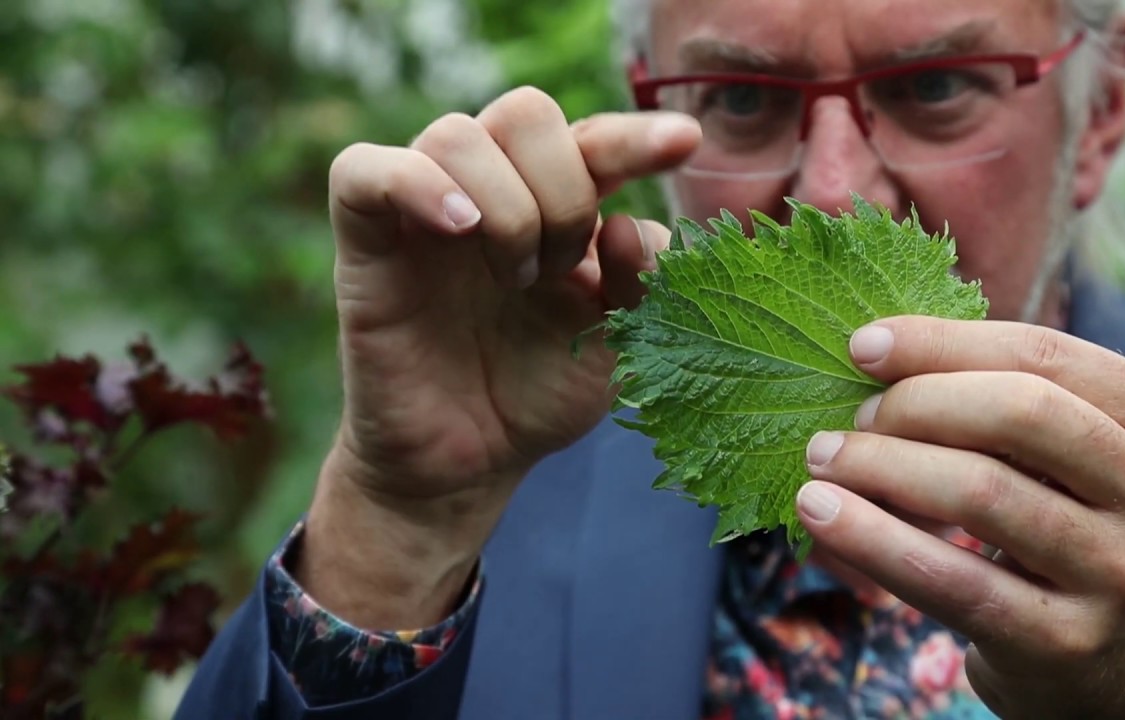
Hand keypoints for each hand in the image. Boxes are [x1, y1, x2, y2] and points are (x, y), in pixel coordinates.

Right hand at [299, 87, 697, 627]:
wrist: (468, 464)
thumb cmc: (540, 392)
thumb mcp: (617, 342)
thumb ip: (643, 284)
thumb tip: (629, 223)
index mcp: (554, 203)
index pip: (594, 139)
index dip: (638, 136)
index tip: (684, 144)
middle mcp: (490, 190)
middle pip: (524, 114)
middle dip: (564, 188)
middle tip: (565, 268)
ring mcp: (424, 210)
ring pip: (456, 135)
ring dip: (506, 206)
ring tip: (518, 279)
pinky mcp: (366, 243)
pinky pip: (363, 170)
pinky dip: (415, 182)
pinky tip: (461, 228)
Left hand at [796, 316, 1124, 718]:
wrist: (1121, 662)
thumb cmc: (1071, 525)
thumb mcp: (1070, 454)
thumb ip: (1003, 395)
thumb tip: (879, 349)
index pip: (1045, 355)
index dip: (944, 343)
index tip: (864, 345)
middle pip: (1020, 414)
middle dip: (916, 403)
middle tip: (854, 415)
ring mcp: (1120, 573)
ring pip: (979, 493)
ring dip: (880, 465)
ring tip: (823, 458)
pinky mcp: (1065, 640)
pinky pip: (948, 578)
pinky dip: (870, 537)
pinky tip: (819, 511)